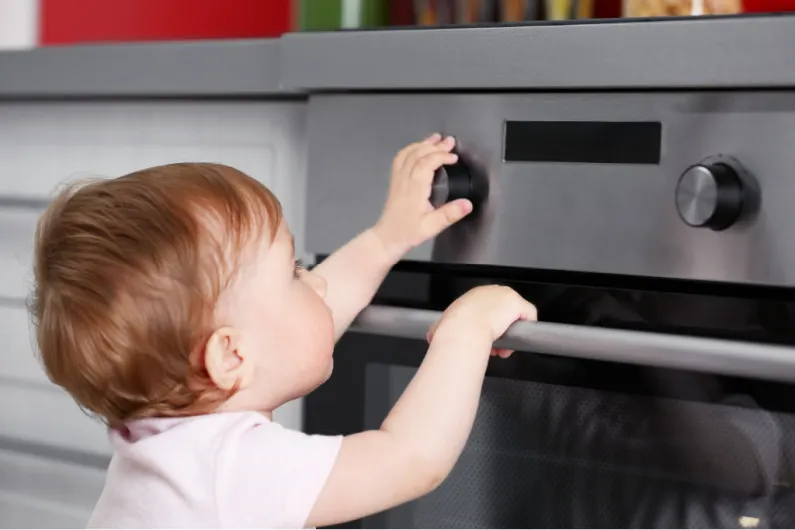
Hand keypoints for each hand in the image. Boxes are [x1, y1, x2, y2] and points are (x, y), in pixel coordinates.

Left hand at [371, 134, 473, 261]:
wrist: (387, 238)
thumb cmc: (408, 232)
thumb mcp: (431, 227)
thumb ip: (449, 214)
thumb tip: (468, 204)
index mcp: (414, 189)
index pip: (426, 164)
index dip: (440, 156)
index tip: (453, 157)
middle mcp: (404, 179)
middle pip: (418, 155)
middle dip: (434, 146)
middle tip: (450, 141)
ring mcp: (398, 179)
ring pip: (408, 154)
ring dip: (422, 144)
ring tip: (436, 138)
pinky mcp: (395, 181)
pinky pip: (400, 159)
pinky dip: (411, 149)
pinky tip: (419, 147)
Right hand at [427, 286, 536, 358]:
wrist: (464, 330)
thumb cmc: (452, 328)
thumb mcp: (441, 324)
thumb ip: (440, 328)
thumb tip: (433, 335)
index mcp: (473, 295)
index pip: (485, 309)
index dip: (485, 326)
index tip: (482, 339)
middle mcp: (490, 292)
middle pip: (501, 312)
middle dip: (498, 332)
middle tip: (494, 348)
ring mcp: (505, 296)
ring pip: (514, 316)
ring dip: (509, 334)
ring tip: (502, 349)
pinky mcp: (518, 304)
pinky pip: (528, 314)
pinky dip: (526, 326)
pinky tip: (518, 338)